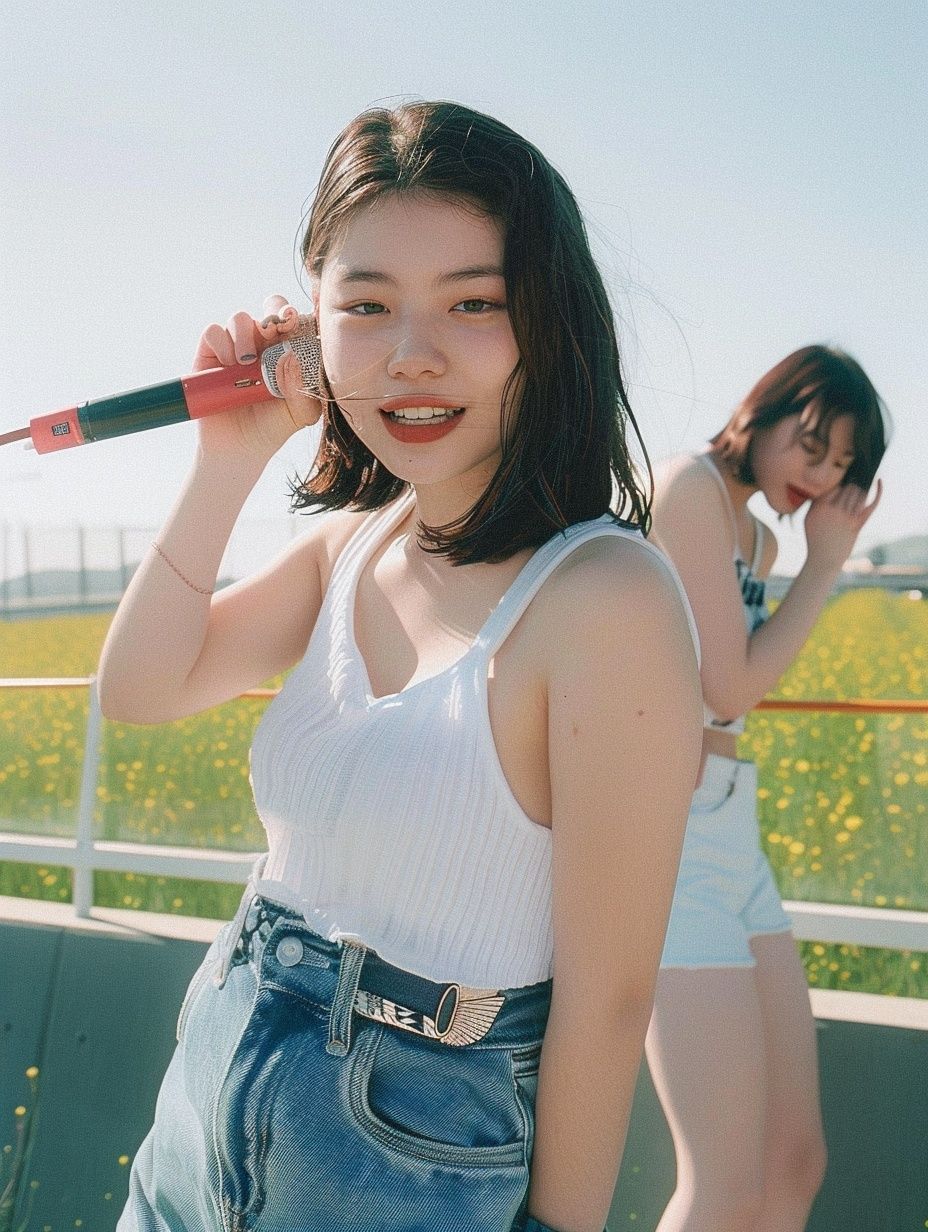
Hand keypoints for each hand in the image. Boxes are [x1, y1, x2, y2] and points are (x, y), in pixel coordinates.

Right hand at [192, 294, 322, 466]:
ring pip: (239, 317)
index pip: (296, 321)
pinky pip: (213, 331)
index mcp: (289, 351)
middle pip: (270, 307)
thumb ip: (305, 389)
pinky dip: (221, 342)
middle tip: (273, 331)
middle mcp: (264, 344)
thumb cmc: (273, 427)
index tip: (295, 322)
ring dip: (245, 335)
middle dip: (274, 313)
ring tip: (246, 362)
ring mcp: (236, 347)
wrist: (238, 449)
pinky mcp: (210, 354)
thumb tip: (292, 358)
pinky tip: (228, 364)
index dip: (297, 316)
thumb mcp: (300, 414)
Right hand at [803, 478, 882, 570]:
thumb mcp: (808, 519)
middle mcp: (834, 511)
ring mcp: (847, 518)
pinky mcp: (858, 524)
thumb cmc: (815, 538)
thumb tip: (829, 486)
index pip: (835, 486)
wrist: (824, 559)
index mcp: (820, 507)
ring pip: (860, 494)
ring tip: (858, 488)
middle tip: (852, 484)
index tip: (842, 482)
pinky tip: (879, 481)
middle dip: (851, 485)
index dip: (839, 482)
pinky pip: (871, 504)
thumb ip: (816, 502)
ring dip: (860, 490)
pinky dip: (878, 492)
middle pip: (849, 488)